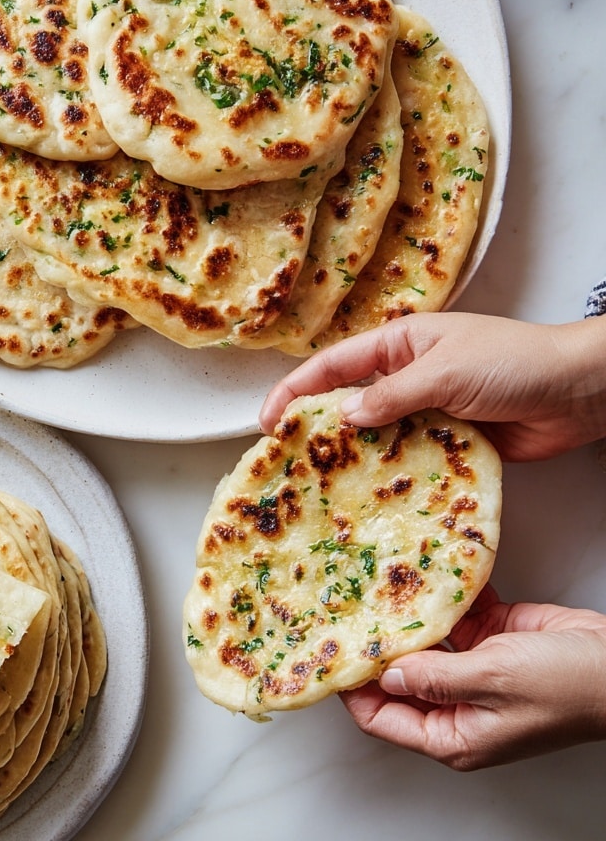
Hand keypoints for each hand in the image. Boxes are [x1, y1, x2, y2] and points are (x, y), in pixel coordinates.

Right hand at [259, 312, 605, 461]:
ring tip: (321, 487)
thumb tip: (343, 416)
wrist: (580, 390)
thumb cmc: (513, 361)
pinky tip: (371, 497)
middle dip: (317, 429)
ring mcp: (427, 411)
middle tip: (286, 461)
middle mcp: (406, 377)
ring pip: (377, 436)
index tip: (267, 421)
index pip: (333, 365)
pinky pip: (409, 459)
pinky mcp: (449, 442)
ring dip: (354, 457)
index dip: (295, 390)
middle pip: (348, 402)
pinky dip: (391, 475)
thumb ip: (391, 394)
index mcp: (399, 344)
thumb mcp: (445, 371)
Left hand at [338, 585, 605, 769]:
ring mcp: (471, 669)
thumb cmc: (567, 688)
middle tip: (343, 608)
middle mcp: (455, 703)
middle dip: (375, 645)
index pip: (381, 717)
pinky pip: (451, 615)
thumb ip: (435, 677)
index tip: (330, 653)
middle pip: (396, 676)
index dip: (353, 689)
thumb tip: (388, 673)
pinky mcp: (488, 637)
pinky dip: (438, 596)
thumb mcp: (492, 681)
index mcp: (453, 734)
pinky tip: (417, 571)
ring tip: (370, 583)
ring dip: (403, 615)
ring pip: (421, 641)